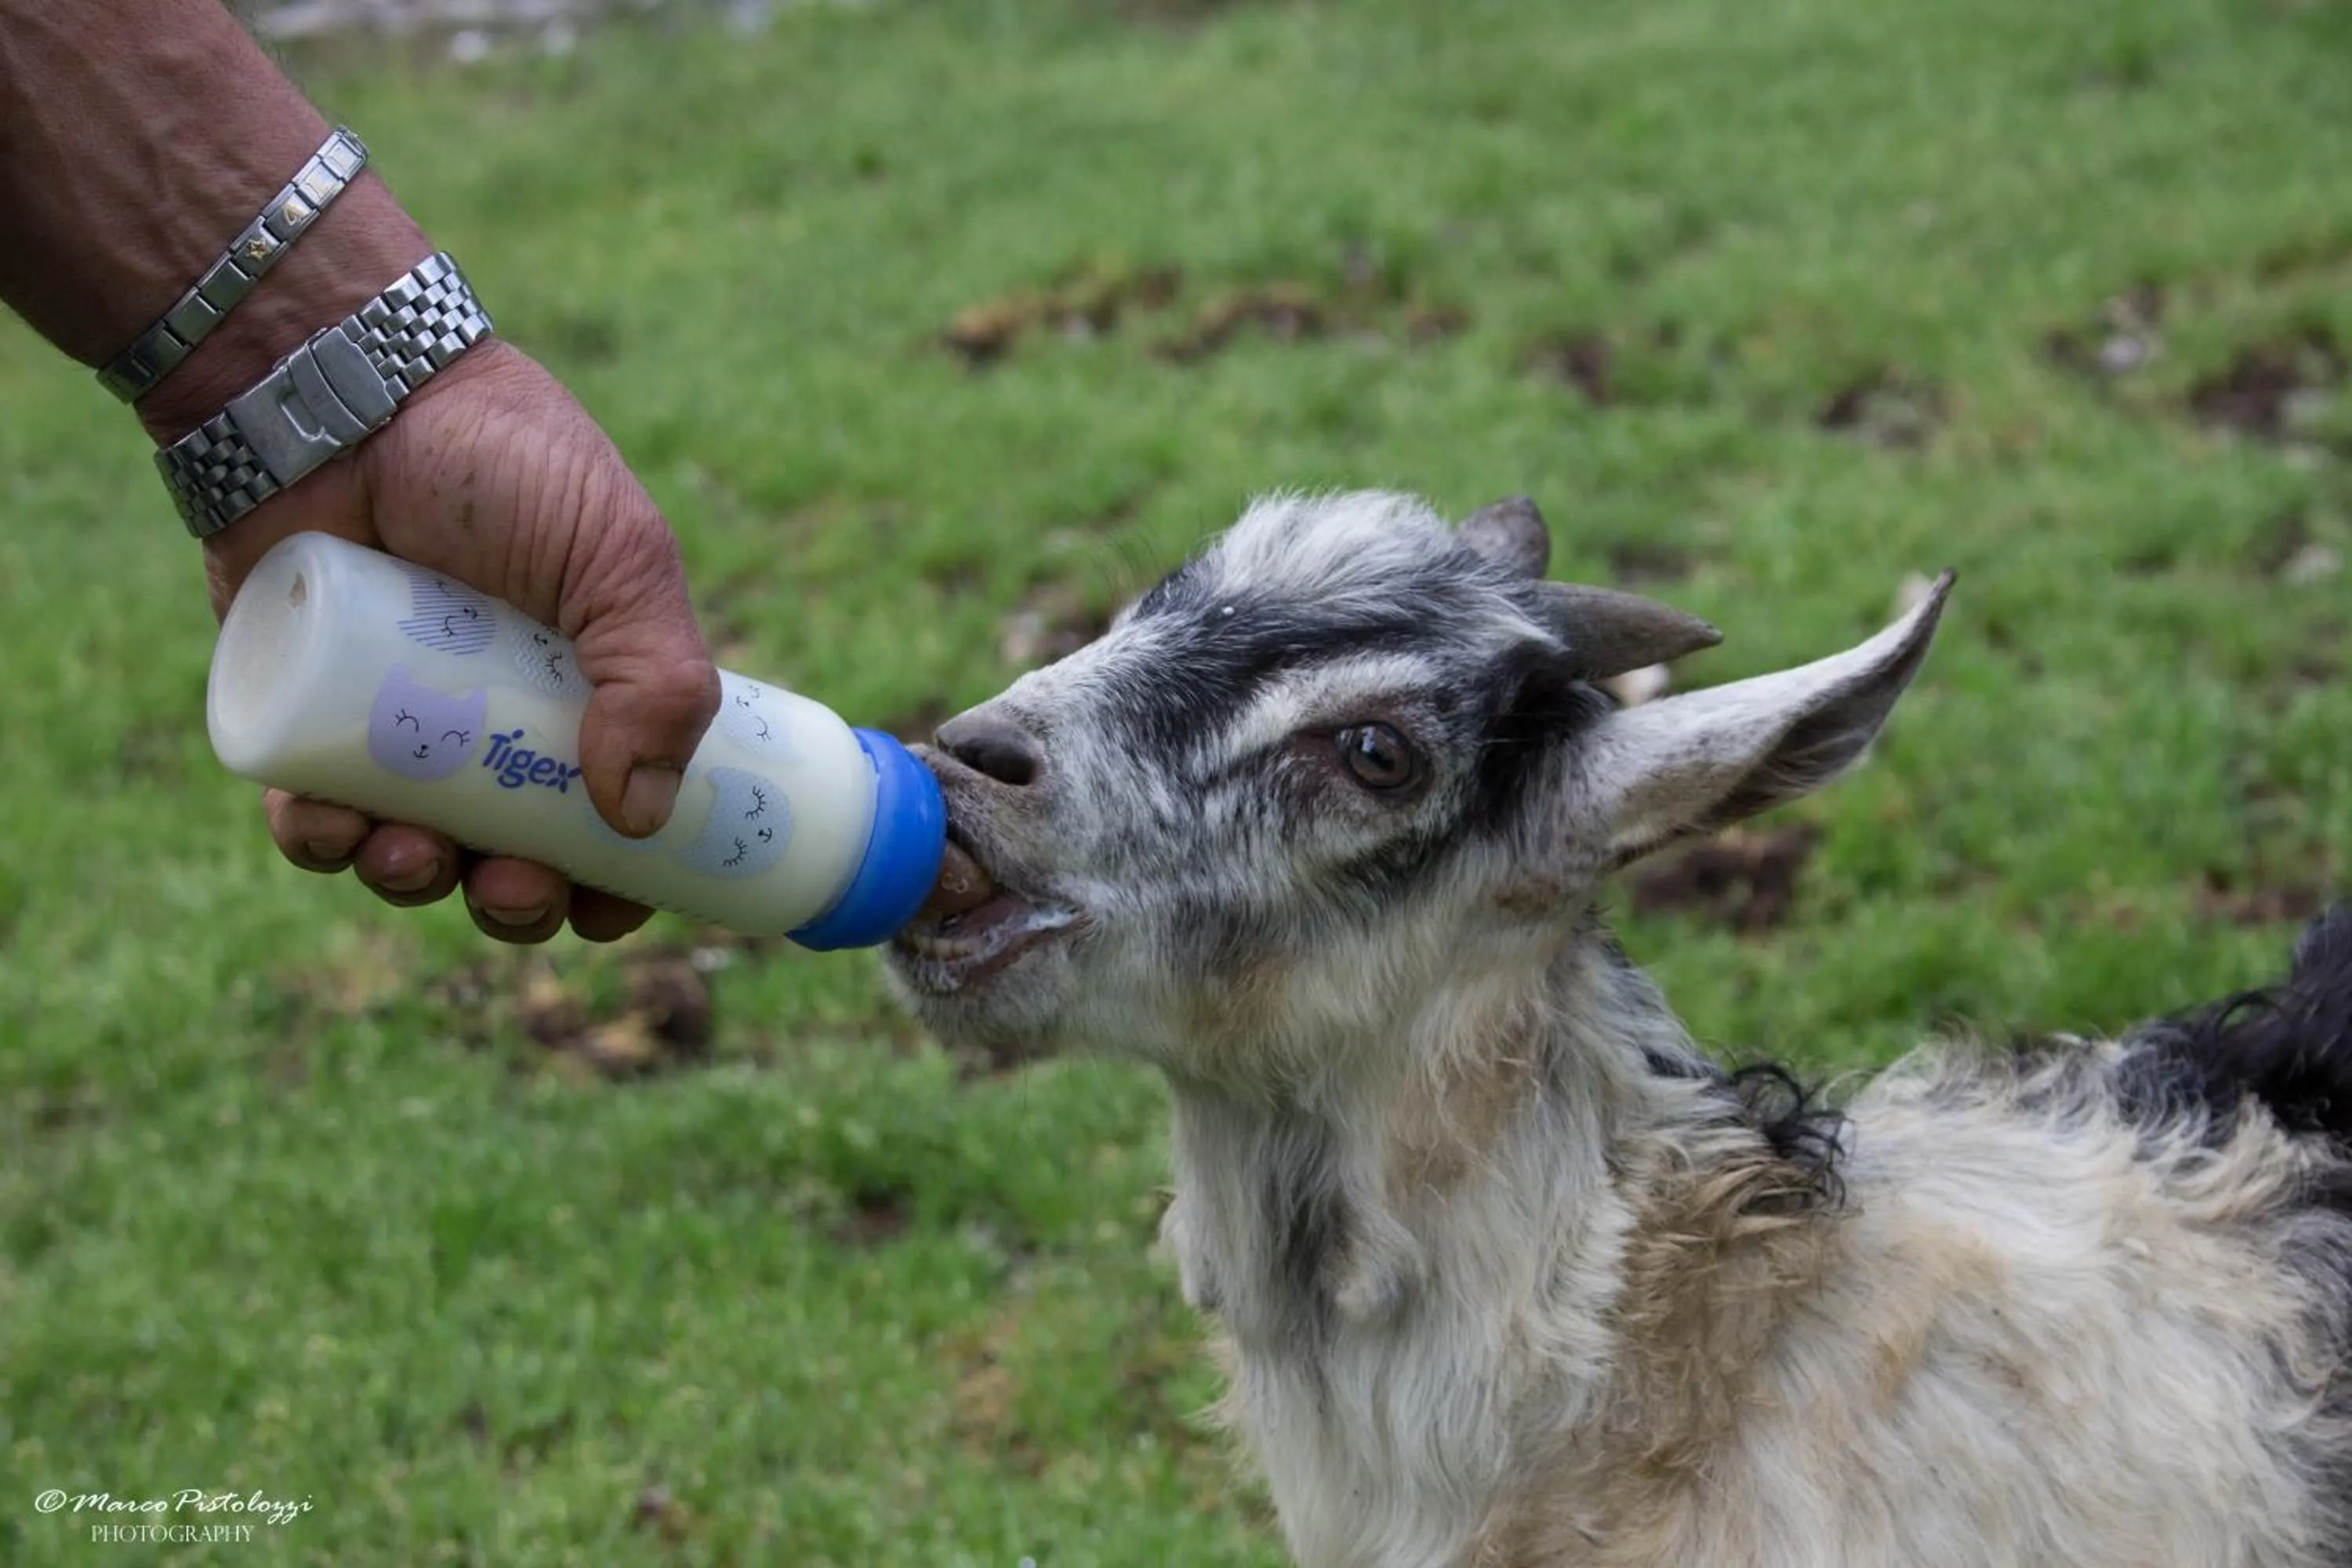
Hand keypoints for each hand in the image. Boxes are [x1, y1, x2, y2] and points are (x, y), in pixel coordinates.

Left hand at [200, 339, 721, 943]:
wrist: (345, 385)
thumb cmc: (502, 460)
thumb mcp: (620, 559)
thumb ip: (660, 676)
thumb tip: (639, 817)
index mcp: (586, 693)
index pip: (615, 819)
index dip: (618, 883)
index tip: (610, 907)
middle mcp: (492, 720)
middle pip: (512, 859)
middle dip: (516, 902)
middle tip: (512, 890)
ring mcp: (394, 719)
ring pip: (409, 850)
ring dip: (413, 884)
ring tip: (409, 857)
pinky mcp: (300, 707)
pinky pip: (310, 809)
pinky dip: (319, 838)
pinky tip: (326, 824)